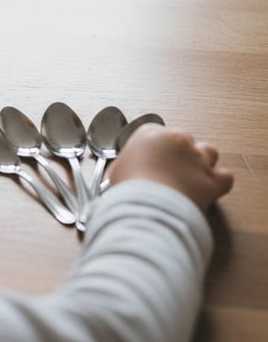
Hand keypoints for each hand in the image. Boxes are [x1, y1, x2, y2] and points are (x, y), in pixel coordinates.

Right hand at [110, 124, 233, 211]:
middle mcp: (176, 140)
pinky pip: (225, 176)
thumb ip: (126, 165)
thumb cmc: (127, 189)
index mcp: (150, 133)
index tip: (151, 161)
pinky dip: (219, 182)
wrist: (147, 208)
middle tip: (168, 172)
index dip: (155, 149)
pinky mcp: (212, 179)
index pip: (156, 133)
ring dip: (202, 162)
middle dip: (178, 154)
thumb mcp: (116, 172)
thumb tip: (128, 173)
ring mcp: (197, 158)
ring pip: (208, 151)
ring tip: (189, 178)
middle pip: (183, 140)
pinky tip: (208, 190)